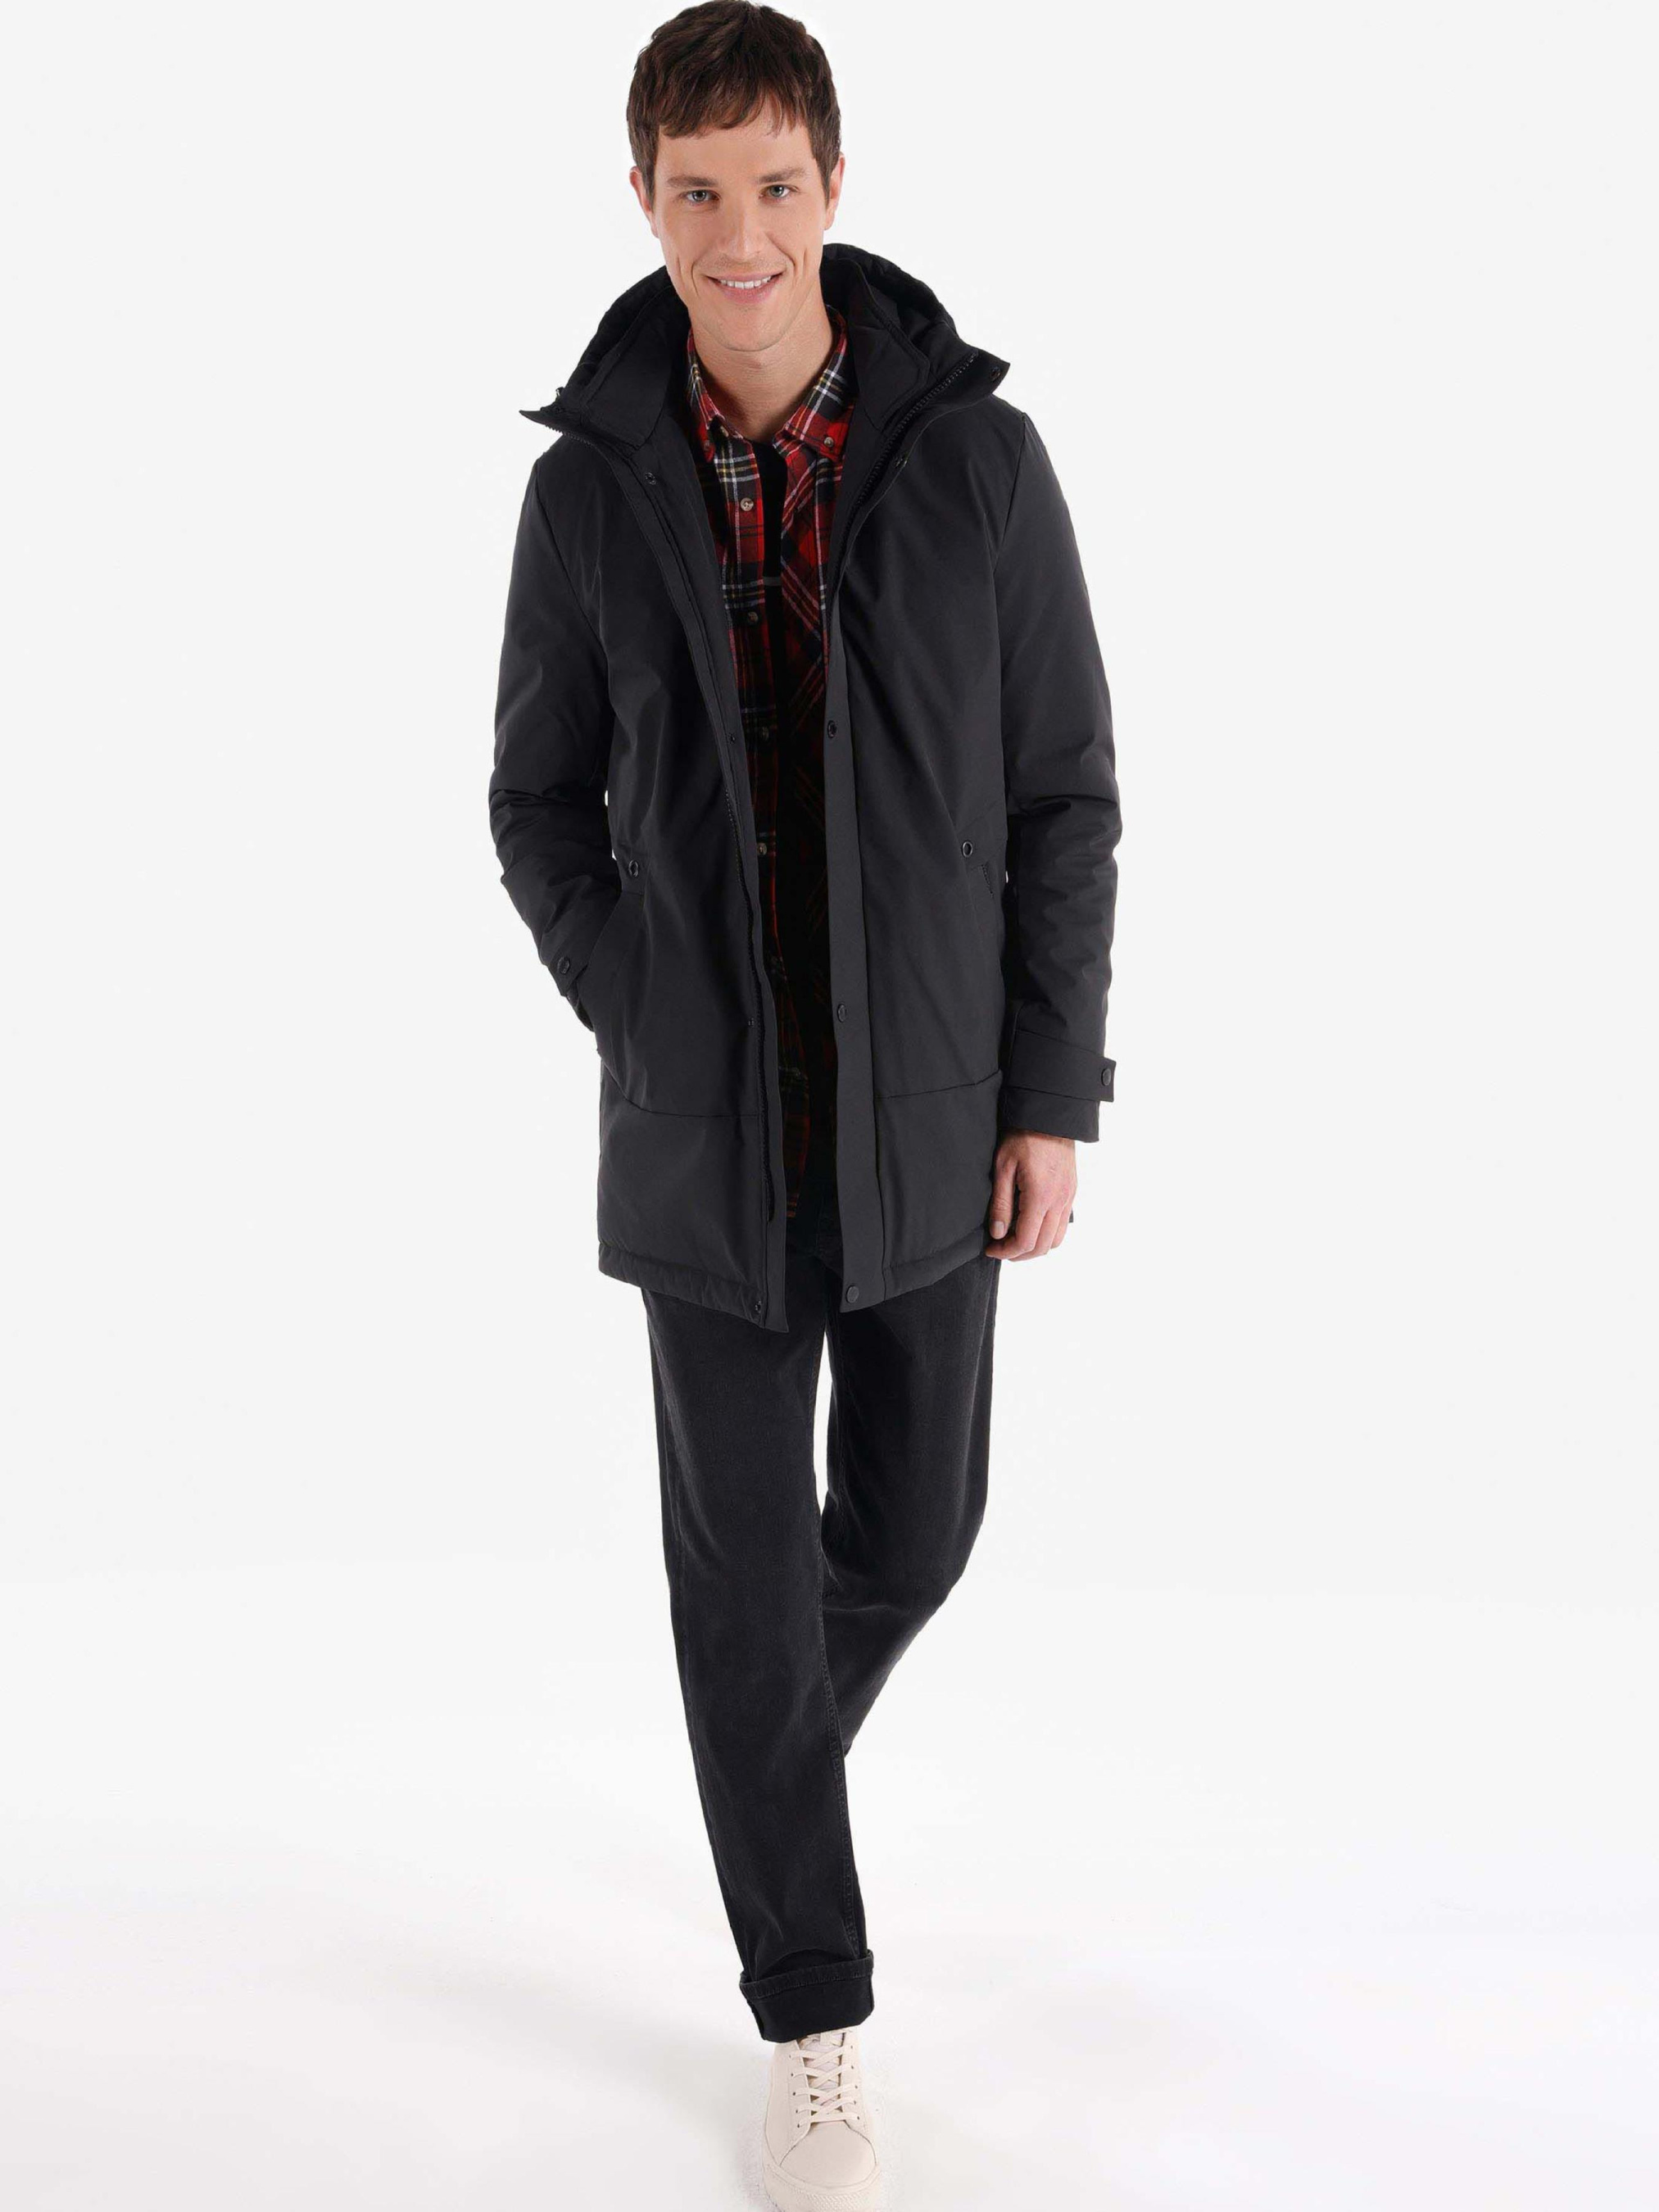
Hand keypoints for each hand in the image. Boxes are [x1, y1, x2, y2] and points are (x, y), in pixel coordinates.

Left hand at [984, 1130, 1077, 1259]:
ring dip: (1035, 1246)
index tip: (990, 1249)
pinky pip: (1063, 1224)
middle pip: (1042, 1247)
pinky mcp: (1071, 1192)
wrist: (1049, 1116)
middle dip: (1019, 1254)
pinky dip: (1047, 1234)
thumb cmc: (1023, 1136)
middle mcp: (1059, 1201)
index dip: (1006, 1252)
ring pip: (1056, 1240)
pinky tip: (1030, 1224)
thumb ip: (1000, 1204)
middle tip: (999, 1248)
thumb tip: (997, 1233)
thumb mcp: (1002, 1168)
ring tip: (1014, 1239)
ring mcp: (1068, 1198)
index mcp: (1040, 1197)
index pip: (1025, 1241)